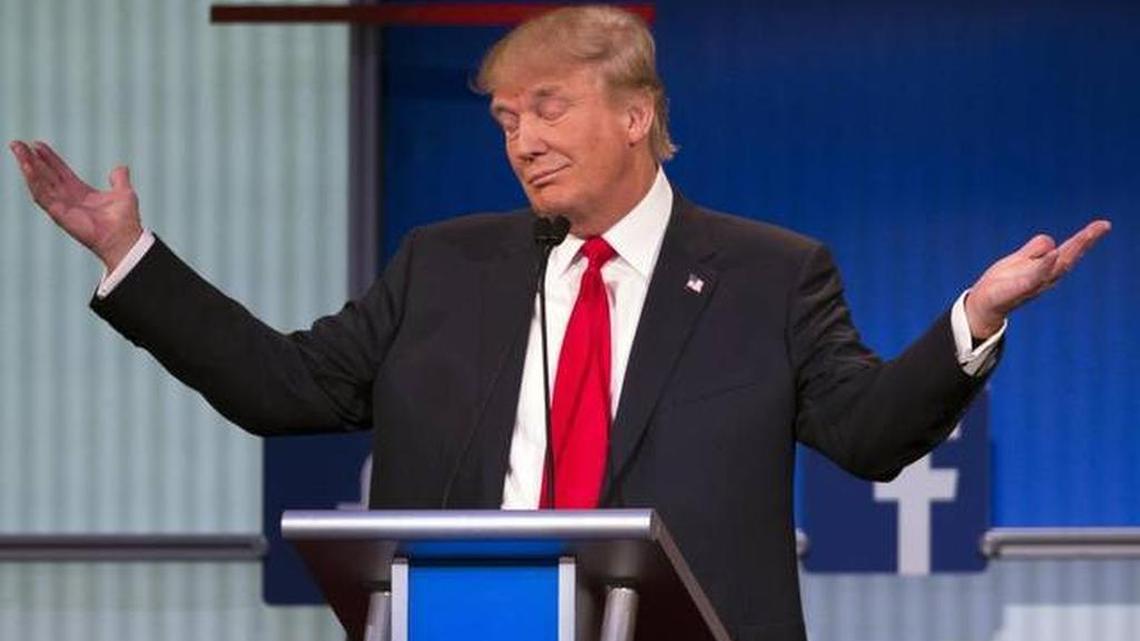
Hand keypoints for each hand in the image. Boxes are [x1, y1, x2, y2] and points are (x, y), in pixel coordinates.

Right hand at [9, 140, 142, 270]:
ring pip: (39, 183)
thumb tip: (121, 167)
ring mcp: (62, 206)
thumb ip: (119, 179)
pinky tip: (27, 168)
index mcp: (81, 192)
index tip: (37, 144)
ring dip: (27, 167)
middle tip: (17, 144)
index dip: (49, 158)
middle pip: (45, 175)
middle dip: (31, 159)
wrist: (124, 238)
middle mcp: (68, 199)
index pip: (60, 172)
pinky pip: (42, 195)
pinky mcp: (58, 214)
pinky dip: (34, 182)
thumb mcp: (123, 192)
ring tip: (18, 151)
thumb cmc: (125, 221)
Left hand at [965, 219, 1111, 338]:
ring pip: (1057, 265)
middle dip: (1086, 241)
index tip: (1104, 224)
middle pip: (1070, 257)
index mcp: (1047, 268)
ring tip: (1085, 235)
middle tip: (1103, 226)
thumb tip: (1050, 243)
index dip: (1086, 238)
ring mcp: (1035, 283)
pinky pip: (1034, 277)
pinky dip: (1044, 266)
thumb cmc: (1004, 281)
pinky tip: (1052, 254)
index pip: (1070, 250)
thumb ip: (1035, 250)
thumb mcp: (1021, 259)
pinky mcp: (1019, 289)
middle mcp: (1046, 277)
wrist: (985, 303)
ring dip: (1072, 250)